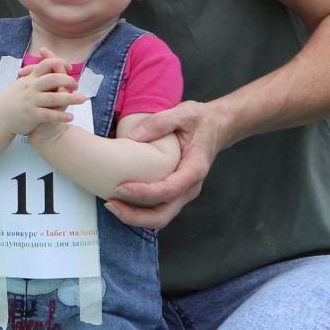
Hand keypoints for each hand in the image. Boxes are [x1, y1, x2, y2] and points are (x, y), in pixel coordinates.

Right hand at [0, 54, 77, 135]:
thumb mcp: (23, 83)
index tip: (69, 67)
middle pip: (52, 78)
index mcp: (31, 78)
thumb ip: (36, 75)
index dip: (60, 63)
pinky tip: (71, 117)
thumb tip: (51, 65)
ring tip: (82, 99)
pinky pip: (49, 115)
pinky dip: (60, 116)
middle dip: (67, 80)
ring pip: (53, 98)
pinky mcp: (32, 115)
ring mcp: (31, 101)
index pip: (46, 64)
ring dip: (70, 98)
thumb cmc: (14, 99)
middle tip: (76, 85)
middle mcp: (31, 87)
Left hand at [105, 99, 227, 229]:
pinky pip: (159, 210)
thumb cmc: (201, 120)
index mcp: (195, 169)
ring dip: (135, 217)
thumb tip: (133, 137)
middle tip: (110, 204)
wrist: (218, 127)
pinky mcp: (177, 193)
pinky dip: (140, 211)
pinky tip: (122, 201)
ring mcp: (184, 193)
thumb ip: (160, 122)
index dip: (143, 193)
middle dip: (135, 216)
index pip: (168, 190)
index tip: (120, 188)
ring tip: (112, 205)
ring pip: (160, 217)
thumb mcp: (184, 112)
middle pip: (163, 215)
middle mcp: (191, 187)